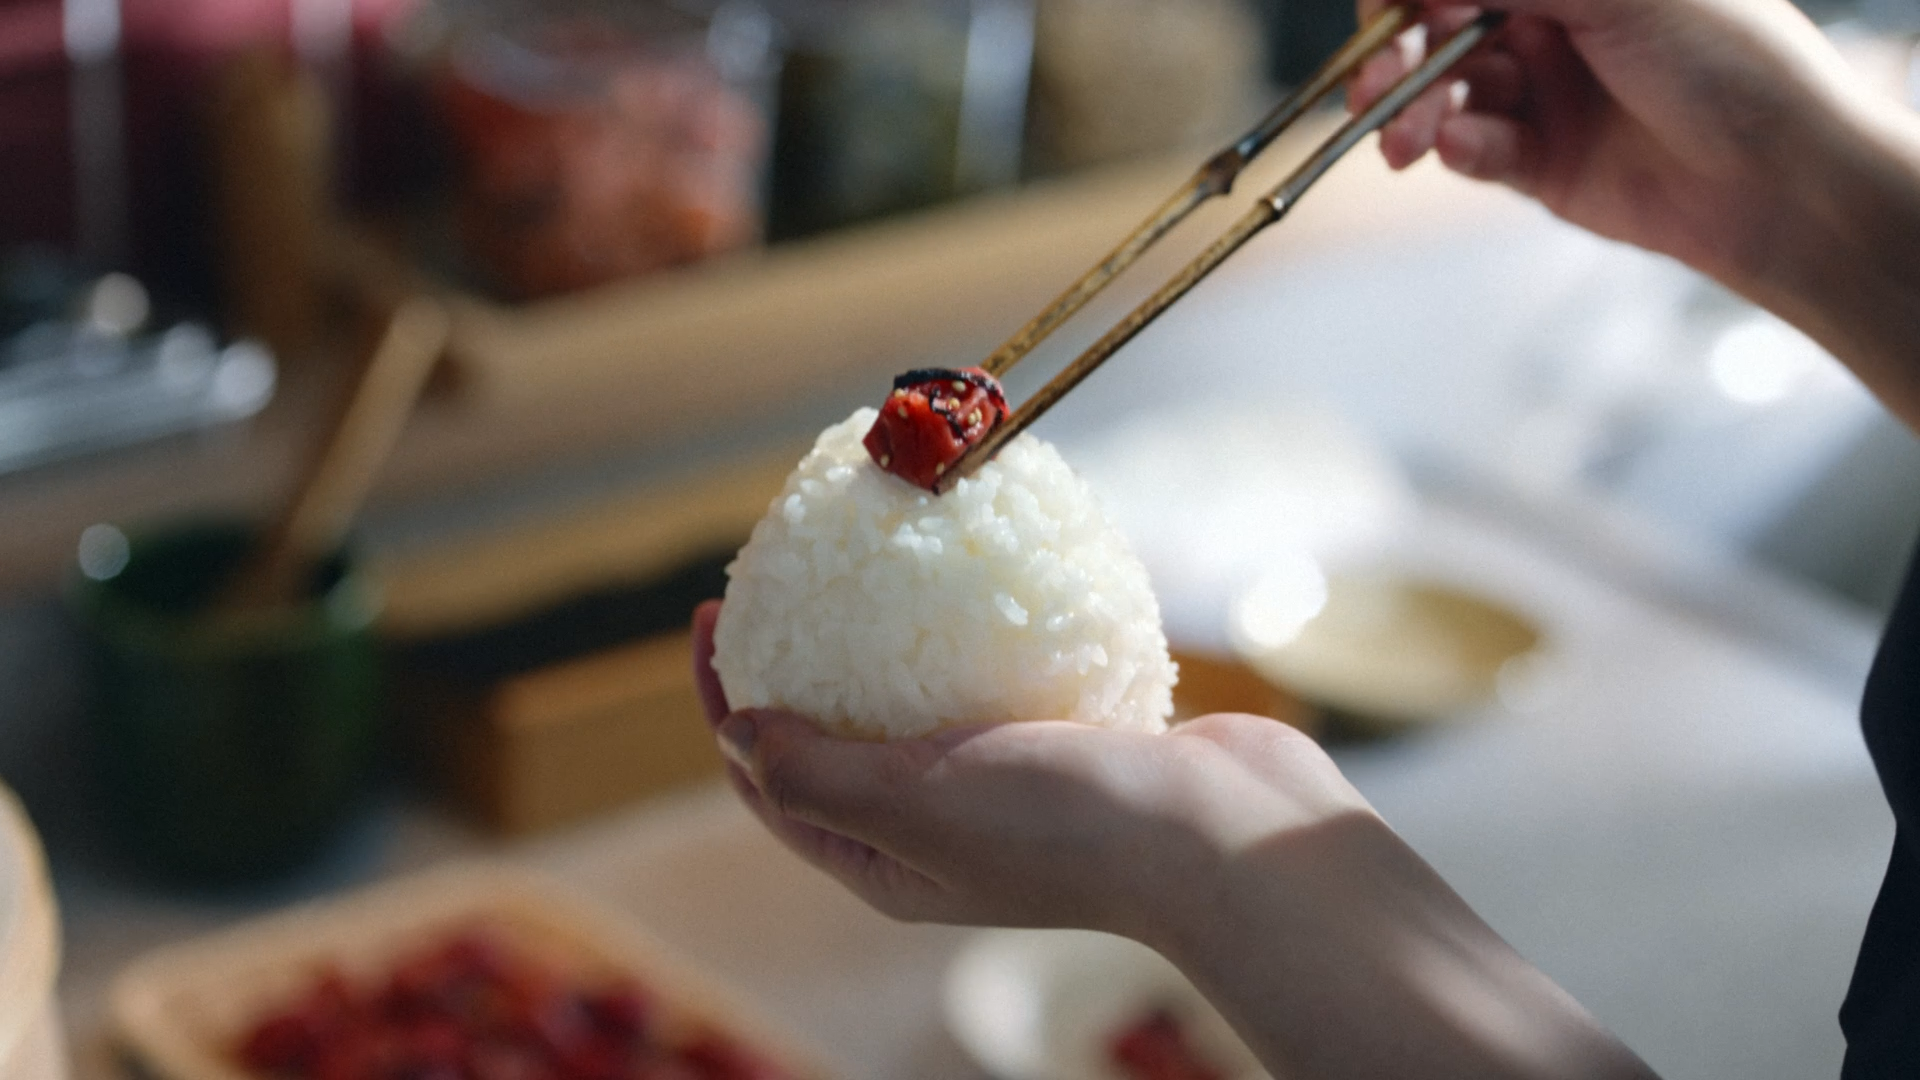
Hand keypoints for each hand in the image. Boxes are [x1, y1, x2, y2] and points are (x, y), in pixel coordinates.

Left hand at [691, 601, 1366, 936]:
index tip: (715, 614)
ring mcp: (1006, 792)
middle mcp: (939, 836)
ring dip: (884, 642)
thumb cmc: (1068, 828)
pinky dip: (972, 630)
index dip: (726, 704)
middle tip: (777, 579)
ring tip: (862, 565)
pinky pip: (997, 678)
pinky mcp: (1066, 745)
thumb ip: (818, 775)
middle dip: (799, 666)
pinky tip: (968, 570)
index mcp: (889, 865)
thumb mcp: (918, 804)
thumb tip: (738, 734)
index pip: (775, 783)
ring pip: (919, 706)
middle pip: (837, 743)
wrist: (1225, 834)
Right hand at [1353, 0, 1919, 428]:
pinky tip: (1456, 148)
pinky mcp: (1540, 162)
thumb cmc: (1726, 59)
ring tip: (1401, 139)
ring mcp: (1544, 93)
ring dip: (1413, 111)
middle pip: (1439, 29)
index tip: (1381, 14)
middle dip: (1396, 55)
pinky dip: (1456, 147)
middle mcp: (1553, 23)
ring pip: (1445, 93)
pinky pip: (1474, 150)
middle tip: (1374, 85)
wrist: (1777, 177)